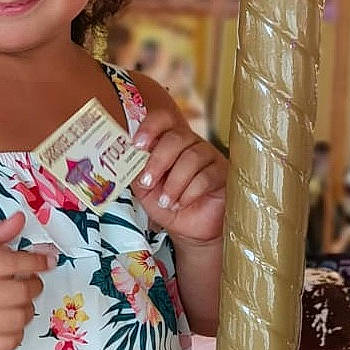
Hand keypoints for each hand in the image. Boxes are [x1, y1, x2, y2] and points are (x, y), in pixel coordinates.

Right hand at [0, 211, 50, 349]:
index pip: (12, 262)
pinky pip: (10, 343)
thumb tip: (22, 219)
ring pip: (19, 318)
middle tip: (32, 282)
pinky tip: (9, 323)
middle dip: (34, 284)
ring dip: (27, 308)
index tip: (47, 261)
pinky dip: (17, 332)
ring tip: (20, 303)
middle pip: (20, 291)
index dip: (36, 261)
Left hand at [133, 110, 226, 243]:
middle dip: (158, 161)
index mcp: (169, 143)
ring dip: (174, 183)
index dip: (150, 126)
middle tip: (148, 182)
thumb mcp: (145, 190)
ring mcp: (209, 157)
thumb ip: (136, 172)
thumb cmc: (169, 205)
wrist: (191, 230)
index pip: (163, 119)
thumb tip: (126, 159)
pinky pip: (206, 176)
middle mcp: (190, 144)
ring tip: (166, 201)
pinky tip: (182, 203)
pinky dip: (189, 193)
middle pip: (177, 137)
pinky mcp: (223, 174)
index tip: (137, 144)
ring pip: (191, 157)